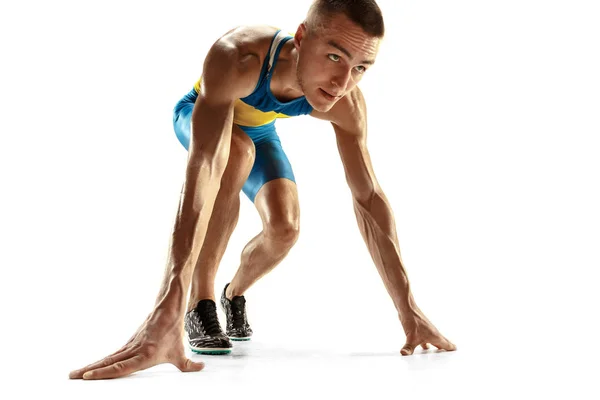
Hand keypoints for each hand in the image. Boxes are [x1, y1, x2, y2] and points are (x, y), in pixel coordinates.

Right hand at [68, 311, 203, 379]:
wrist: (168, 307)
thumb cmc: (173, 329)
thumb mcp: (181, 351)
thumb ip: (189, 364)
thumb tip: (201, 368)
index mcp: (145, 354)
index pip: (122, 366)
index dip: (105, 372)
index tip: (89, 376)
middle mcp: (134, 350)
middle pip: (109, 362)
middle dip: (90, 371)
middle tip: (72, 377)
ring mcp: (130, 346)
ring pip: (108, 358)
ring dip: (91, 366)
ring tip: (75, 374)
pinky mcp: (129, 343)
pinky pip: (112, 354)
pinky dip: (100, 362)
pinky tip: (90, 368)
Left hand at [400, 310, 456, 355]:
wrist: (407, 309)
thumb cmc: (413, 320)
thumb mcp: (411, 338)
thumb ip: (408, 348)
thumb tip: (404, 354)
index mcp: (435, 336)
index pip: (446, 344)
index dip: (451, 348)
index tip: (456, 350)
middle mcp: (432, 333)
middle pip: (441, 342)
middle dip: (445, 347)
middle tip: (451, 351)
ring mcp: (426, 330)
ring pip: (433, 340)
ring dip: (436, 345)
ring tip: (437, 351)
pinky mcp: (420, 329)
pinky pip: (425, 338)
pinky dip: (426, 343)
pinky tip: (424, 346)